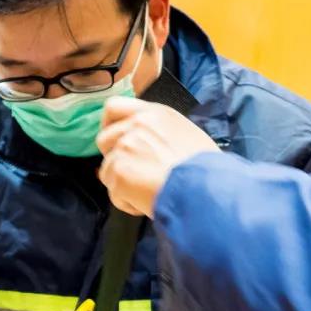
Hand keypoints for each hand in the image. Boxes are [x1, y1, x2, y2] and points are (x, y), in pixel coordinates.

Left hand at [97, 97, 219, 215]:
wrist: (205, 188)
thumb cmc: (206, 169)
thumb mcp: (188, 137)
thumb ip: (159, 135)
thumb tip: (144, 149)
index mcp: (155, 114)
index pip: (114, 107)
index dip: (109, 126)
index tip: (115, 141)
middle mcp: (137, 124)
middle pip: (103, 139)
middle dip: (113, 159)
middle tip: (133, 174)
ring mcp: (125, 146)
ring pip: (107, 170)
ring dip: (123, 185)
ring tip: (149, 194)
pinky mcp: (119, 170)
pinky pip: (113, 193)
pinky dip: (128, 203)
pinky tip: (149, 203)